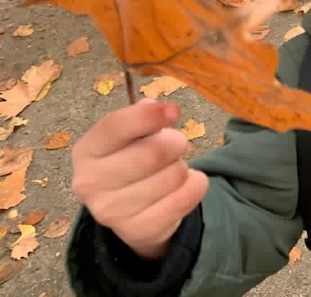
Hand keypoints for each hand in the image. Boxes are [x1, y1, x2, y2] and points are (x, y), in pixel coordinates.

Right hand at [71, 99, 208, 259]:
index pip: (115, 127)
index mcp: (86, 151)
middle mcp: (90, 184)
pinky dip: (196, 186)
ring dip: (182, 167)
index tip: (174, 111)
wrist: (130, 212)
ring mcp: (111, 212)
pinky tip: (186, 184)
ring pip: (173, 175)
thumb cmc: (130, 161)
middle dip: (175, 143)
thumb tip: (156, 107)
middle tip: (177, 145)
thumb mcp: (129, 136)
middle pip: (153, 152)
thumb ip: (141, 118)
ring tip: (171, 169)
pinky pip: (185, 199)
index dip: (148, 116)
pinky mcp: (138, 231)